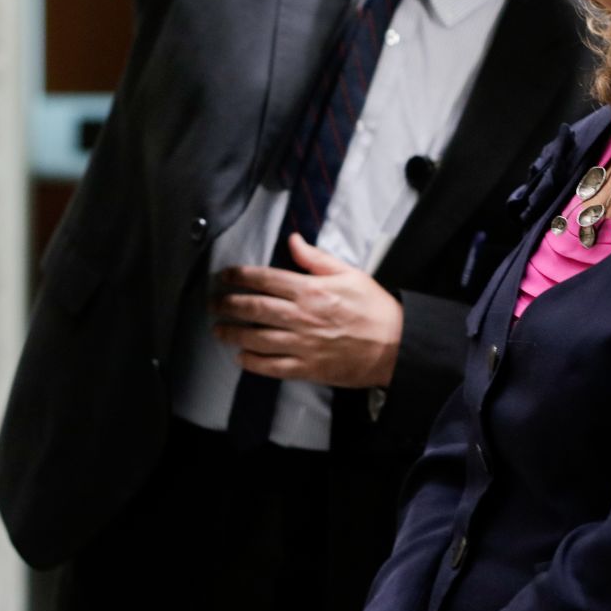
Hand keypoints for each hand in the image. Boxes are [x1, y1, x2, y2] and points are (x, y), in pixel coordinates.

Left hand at [213, 235, 403, 387]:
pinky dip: (253, 363)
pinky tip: (241, 357)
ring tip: (219, 329)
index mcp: (311, 290)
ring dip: (233, 333)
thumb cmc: (374, 309)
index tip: (225, 276)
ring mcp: (303, 344)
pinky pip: (272, 367)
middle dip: (229, 305)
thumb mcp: (349, 273)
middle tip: (213, 303)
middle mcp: (302, 317)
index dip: (240, 277)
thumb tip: (293, 241)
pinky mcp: (308, 368)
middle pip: (255, 308)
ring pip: (257, 338)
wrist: (396, 345)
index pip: (266, 279)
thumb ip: (315, 259)